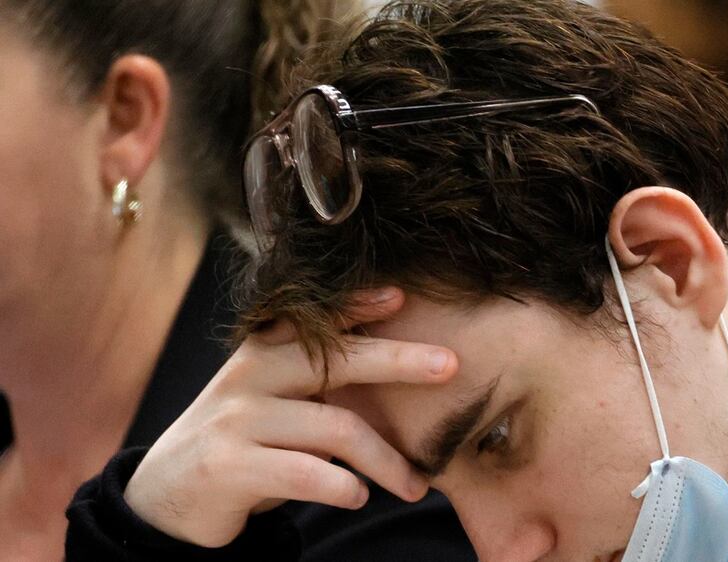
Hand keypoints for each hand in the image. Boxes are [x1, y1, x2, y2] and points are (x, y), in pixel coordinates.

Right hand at [123, 288, 455, 546]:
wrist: (167, 493)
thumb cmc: (243, 439)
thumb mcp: (273, 397)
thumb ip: (317, 378)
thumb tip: (399, 361)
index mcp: (263, 353)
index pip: (316, 320)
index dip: (359, 304)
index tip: (402, 297)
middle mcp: (249, 376)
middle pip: (336, 360)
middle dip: (400, 361)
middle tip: (451, 367)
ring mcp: (236, 420)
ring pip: (335, 429)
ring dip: (387, 461)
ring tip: (417, 486)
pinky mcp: (228, 466)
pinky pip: (305, 474)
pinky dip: (342, 488)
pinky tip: (358, 496)